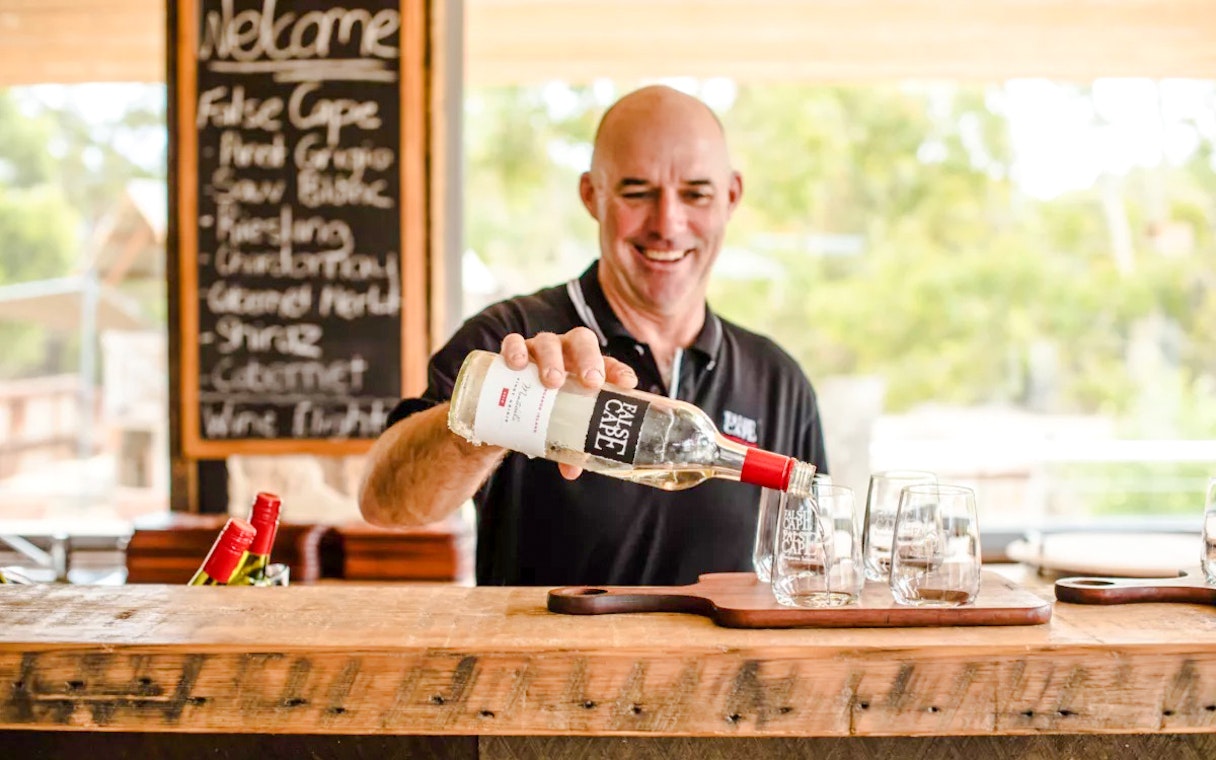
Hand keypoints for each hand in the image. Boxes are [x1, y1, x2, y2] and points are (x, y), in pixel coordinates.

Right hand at [500, 328, 638, 480]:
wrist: (513, 404)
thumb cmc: (549, 411)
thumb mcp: (562, 426)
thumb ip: (569, 446)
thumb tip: (571, 472)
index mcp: (586, 367)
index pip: (608, 363)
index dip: (619, 371)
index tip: (627, 385)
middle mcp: (566, 352)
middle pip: (581, 342)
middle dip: (589, 359)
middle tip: (590, 383)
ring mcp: (540, 348)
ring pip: (549, 341)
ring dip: (552, 360)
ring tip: (552, 382)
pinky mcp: (515, 351)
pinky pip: (513, 341)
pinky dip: (515, 349)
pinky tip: (516, 364)